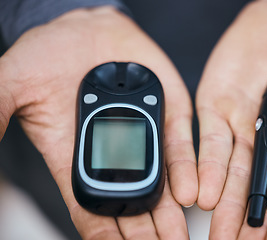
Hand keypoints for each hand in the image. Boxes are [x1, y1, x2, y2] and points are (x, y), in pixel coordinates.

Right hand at [0, 7, 196, 238]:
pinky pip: (180, 145)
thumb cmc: (49, 57)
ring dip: (169, 211)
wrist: (85, 29)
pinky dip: (186, 169)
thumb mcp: (14, 84)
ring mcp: (144, 132)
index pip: (92, 205)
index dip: (104, 233)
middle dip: (144, 231)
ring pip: (161, 180)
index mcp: (78, 155)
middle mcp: (115, 151)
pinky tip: (189, 193)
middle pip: (131, 202)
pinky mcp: (167, 112)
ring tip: (176, 235)